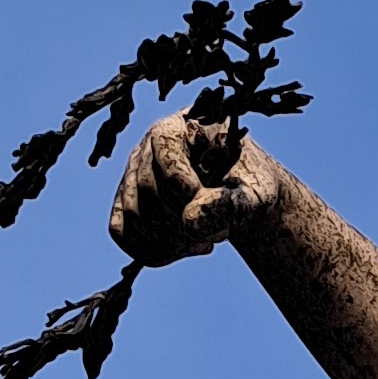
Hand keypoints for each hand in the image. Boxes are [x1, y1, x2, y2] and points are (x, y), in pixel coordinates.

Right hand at [109, 107, 279, 264]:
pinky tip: (183, 249)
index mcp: (178, 128)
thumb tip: (190, 221)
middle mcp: (146, 147)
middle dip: (185, 222)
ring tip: (204, 241)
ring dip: (172, 241)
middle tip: (220, 233)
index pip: (168, 158)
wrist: (238, 192)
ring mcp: (131, 175)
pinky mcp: (125, 203)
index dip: (190, 191)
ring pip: (134, 215)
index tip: (218, 205)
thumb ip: (233, 205)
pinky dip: (151, 251)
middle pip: (148, 190)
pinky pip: (122, 232)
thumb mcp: (255, 192)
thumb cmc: (248, 185)